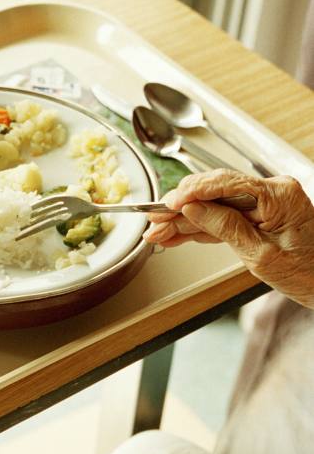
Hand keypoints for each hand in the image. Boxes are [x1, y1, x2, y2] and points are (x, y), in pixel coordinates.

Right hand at [143, 170, 313, 308]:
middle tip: (154, 220)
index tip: (169, 203)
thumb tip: (194, 208)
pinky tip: (175, 235)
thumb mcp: (260, 254)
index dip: (192, 192)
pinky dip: (197, 228)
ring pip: (212, 207)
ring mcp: (262, 204)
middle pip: (214, 192)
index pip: (226, 183)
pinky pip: (221, 219)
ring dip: (183, 220)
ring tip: (157, 232)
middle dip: (180, 207)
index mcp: (278, 194)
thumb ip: (225, 228)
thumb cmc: (306, 271)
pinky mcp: (255, 217)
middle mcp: (270, 192)